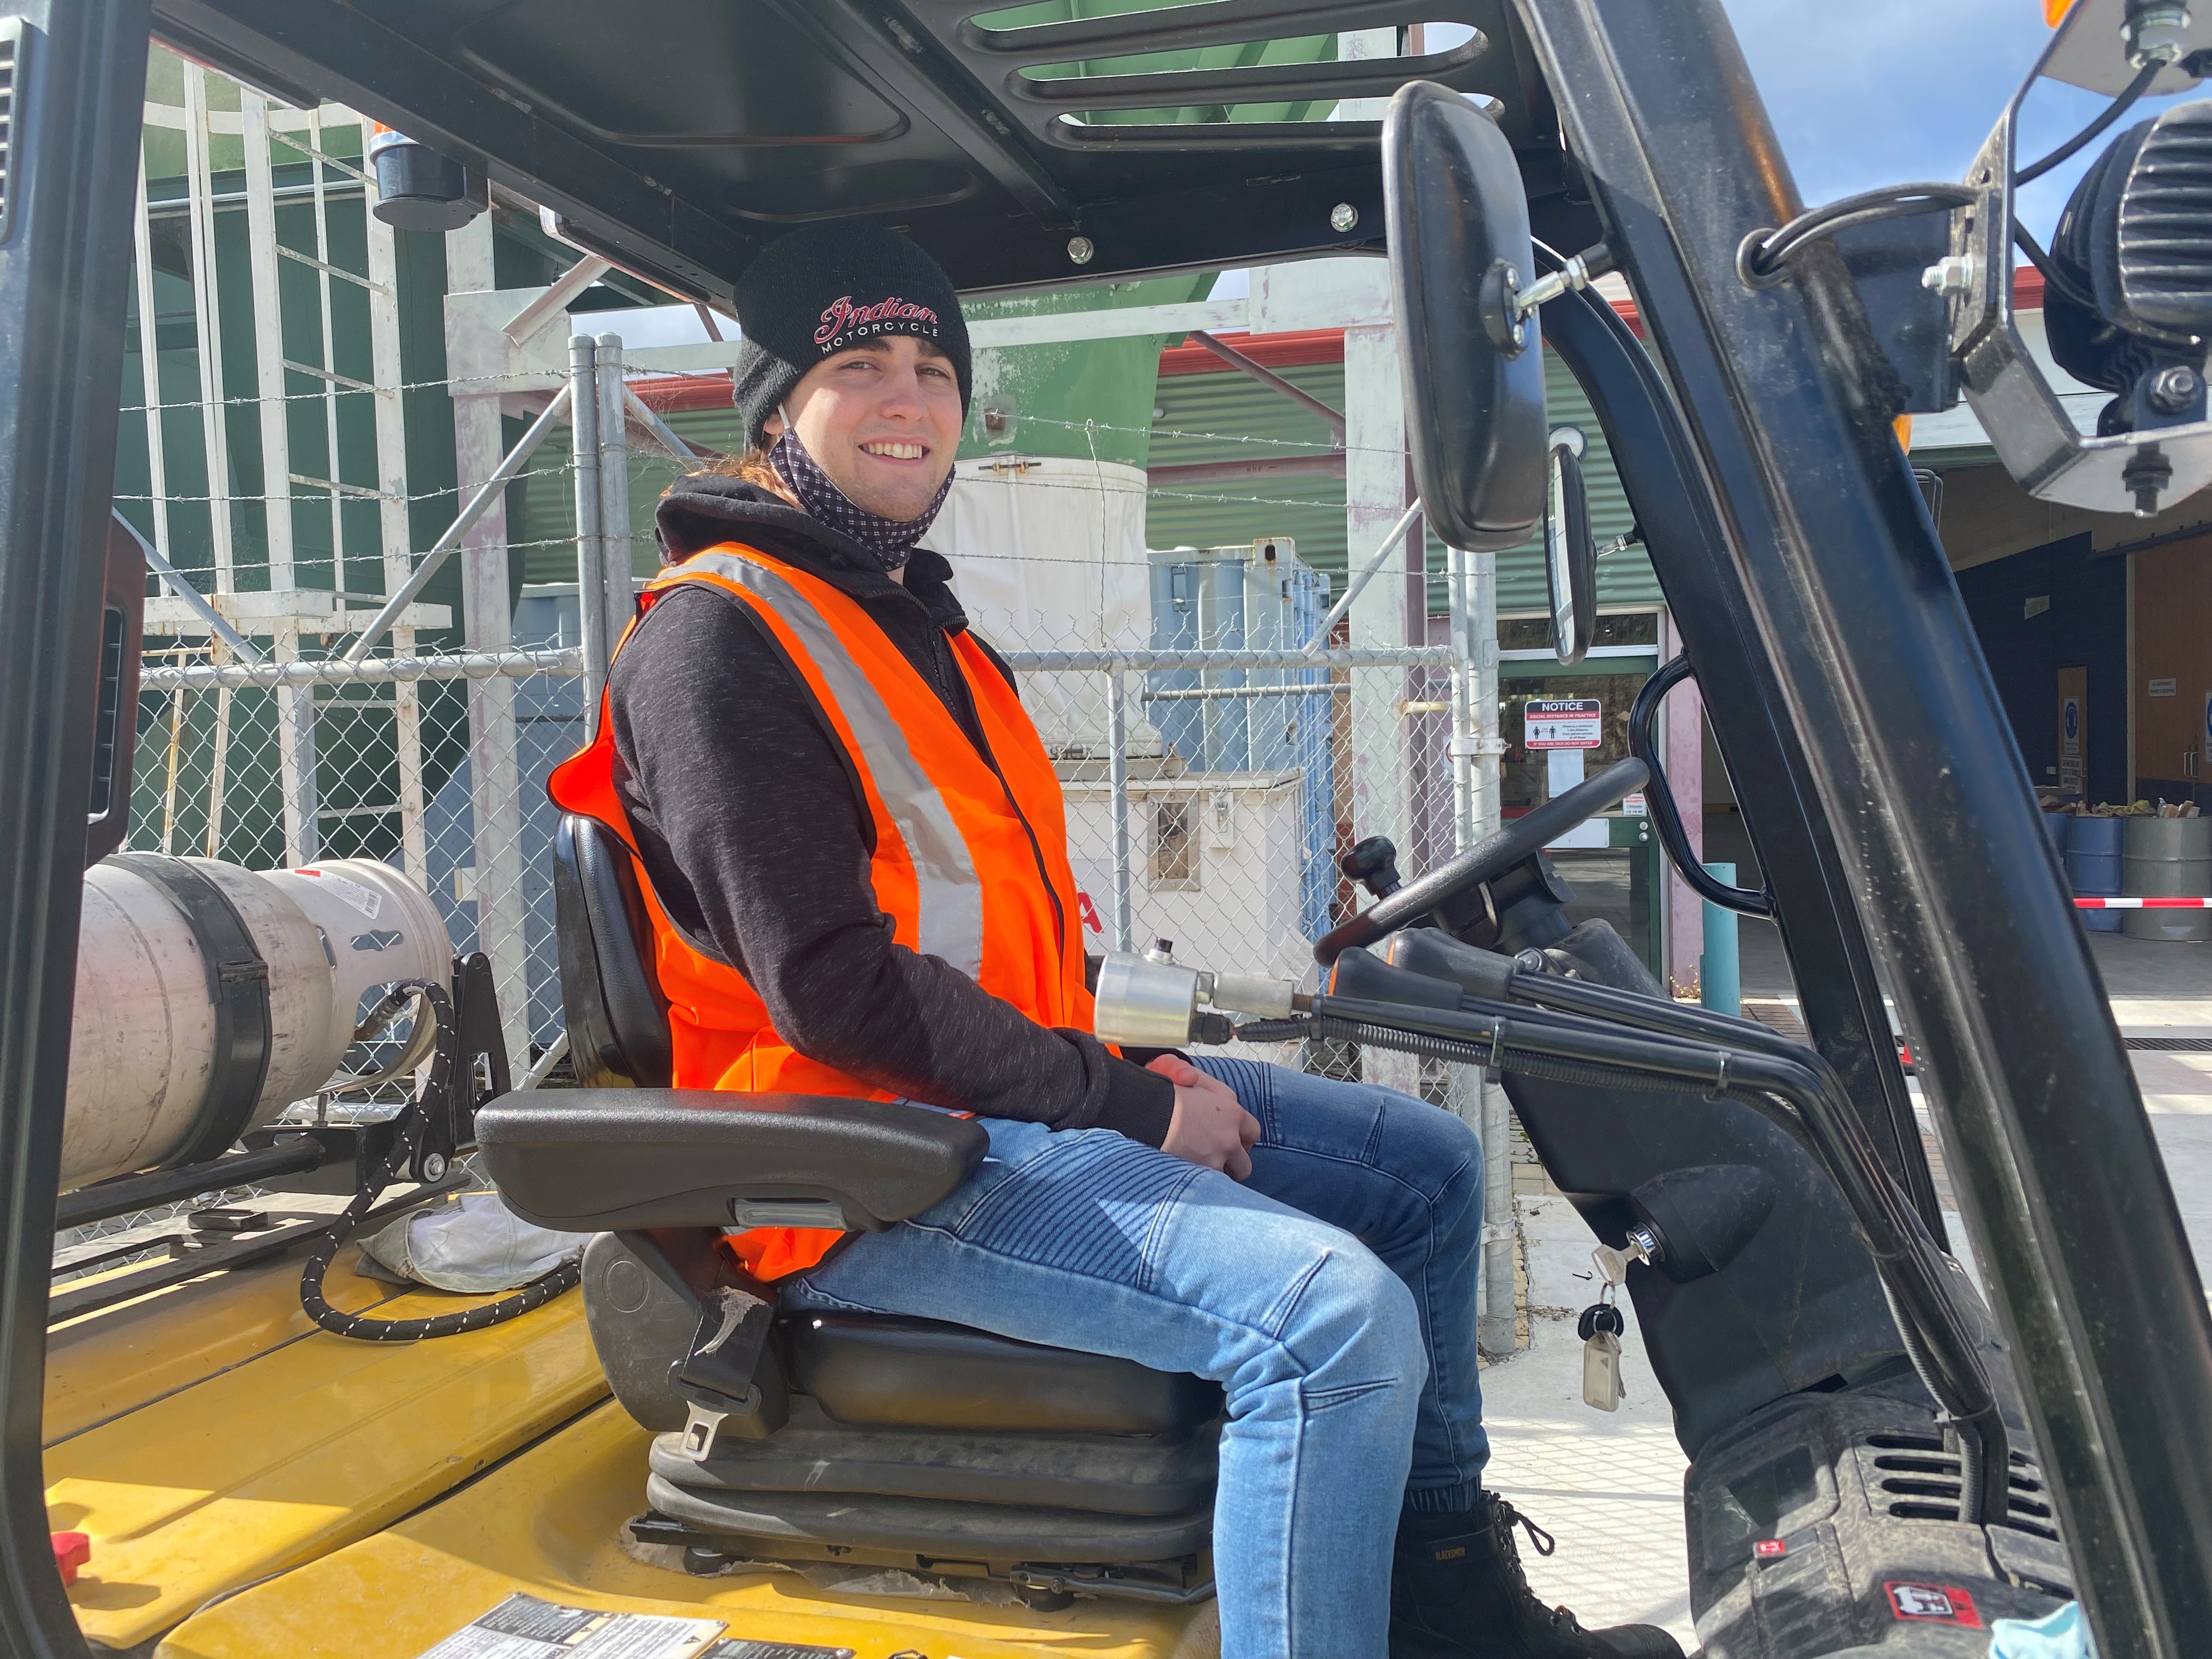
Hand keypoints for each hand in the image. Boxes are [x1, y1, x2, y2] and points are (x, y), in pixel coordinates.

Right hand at [1150, 1055, 1261, 1180]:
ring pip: (1225, 1179)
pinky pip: (1207, 1188)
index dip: (1242, 1138)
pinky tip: (1186, 1177)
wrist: (1143, 1112)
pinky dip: (1199, 1185)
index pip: (1253, 1132)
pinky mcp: (1197, 1177)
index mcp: (1232, 1114)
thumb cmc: (1164, 1092)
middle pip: (1244, 1164)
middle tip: (1216, 1159)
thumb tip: (1213, 1092)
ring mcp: (1214, 1162)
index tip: (1232, 1141)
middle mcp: (1229, 1141)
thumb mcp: (1192, 1077)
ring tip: (1199, 1169)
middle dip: (1232, 1164)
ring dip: (1215, 1175)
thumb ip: (1210, 1087)